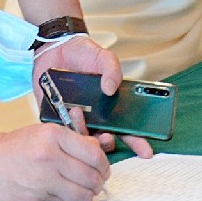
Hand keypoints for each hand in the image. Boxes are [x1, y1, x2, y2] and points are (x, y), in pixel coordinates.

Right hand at [0, 123, 111, 200]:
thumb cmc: (17, 145)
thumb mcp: (44, 132)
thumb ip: (74, 140)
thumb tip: (100, 150)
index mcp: (53, 136)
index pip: (94, 154)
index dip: (104, 164)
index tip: (102, 167)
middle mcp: (49, 157)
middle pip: (91, 177)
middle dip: (99, 181)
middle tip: (96, 181)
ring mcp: (42, 181)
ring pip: (82, 195)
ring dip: (88, 194)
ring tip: (84, 190)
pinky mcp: (36, 200)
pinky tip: (65, 194)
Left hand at [30, 34, 154, 158]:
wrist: (54, 48)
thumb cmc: (82, 54)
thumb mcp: (102, 57)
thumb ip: (112, 69)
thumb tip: (110, 88)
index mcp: (111, 107)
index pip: (127, 130)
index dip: (138, 141)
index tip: (146, 151)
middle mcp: (95, 118)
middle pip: (105, 140)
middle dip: (108, 143)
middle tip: (107, 136)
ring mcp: (77, 120)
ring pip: (83, 139)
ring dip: (84, 132)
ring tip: (79, 111)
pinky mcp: (58, 118)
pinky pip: (62, 132)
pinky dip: (65, 128)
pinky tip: (68, 111)